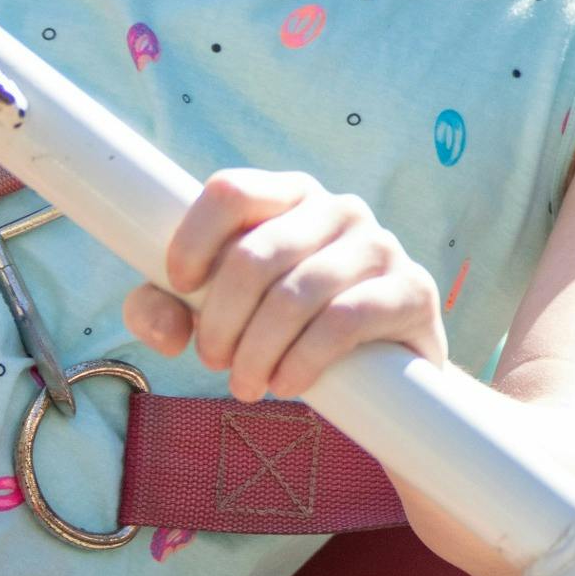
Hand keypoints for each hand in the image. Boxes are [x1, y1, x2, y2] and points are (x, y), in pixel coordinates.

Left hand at [133, 170, 445, 401]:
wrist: (383, 373)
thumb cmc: (289, 330)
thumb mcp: (220, 316)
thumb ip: (168, 311)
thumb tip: (162, 327)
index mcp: (289, 197)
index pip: (231, 191)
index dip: (193, 239)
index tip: (181, 288)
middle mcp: (339, 209)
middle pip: (255, 255)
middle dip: (221, 320)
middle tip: (214, 362)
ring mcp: (380, 246)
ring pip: (296, 293)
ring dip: (256, 350)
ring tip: (246, 384)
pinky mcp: (412, 290)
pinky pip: (343, 321)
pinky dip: (302, 360)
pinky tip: (288, 384)